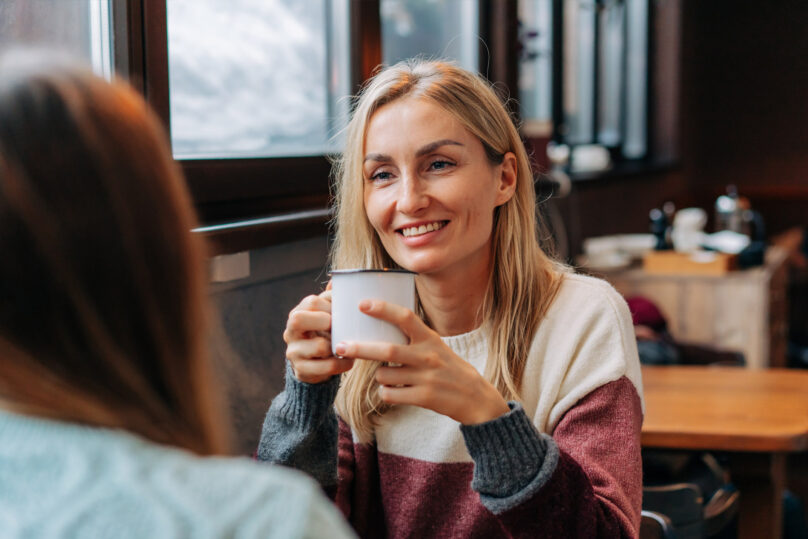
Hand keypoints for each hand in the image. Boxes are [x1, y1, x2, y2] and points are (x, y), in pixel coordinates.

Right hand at [284, 287, 354, 383]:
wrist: (313, 365)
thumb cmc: (323, 334)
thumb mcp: (325, 315)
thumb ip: (331, 299)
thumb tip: (337, 280)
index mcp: (297, 313)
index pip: (311, 302)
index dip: (330, 305)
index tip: (344, 312)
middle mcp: (290, 332)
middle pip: (298, 319)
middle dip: (324, 321)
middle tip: (340, 327)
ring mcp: (294, 352)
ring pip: (319, 346)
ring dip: (339, 345)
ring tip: (350, 345)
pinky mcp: (302, 371)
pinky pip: (327, 367)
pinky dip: (342, 364)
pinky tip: (349, 361)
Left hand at [334, 300, 509, 424]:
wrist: (475, 397)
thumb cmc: (448, 367)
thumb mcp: (435, 345)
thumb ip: (412, 337)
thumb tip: (378, 325)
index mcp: (430, 338)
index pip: (405, 317)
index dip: (382, 309)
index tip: (362, 303)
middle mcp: (427, 356)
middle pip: (387, 350)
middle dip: (360, 348)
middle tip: (340, 346)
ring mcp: (426, 378)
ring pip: (384, 375)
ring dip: (379, 376)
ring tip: (390, 376)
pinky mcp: (424, 398)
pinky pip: (390, 394)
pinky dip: (386, 392)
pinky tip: (396, 391)